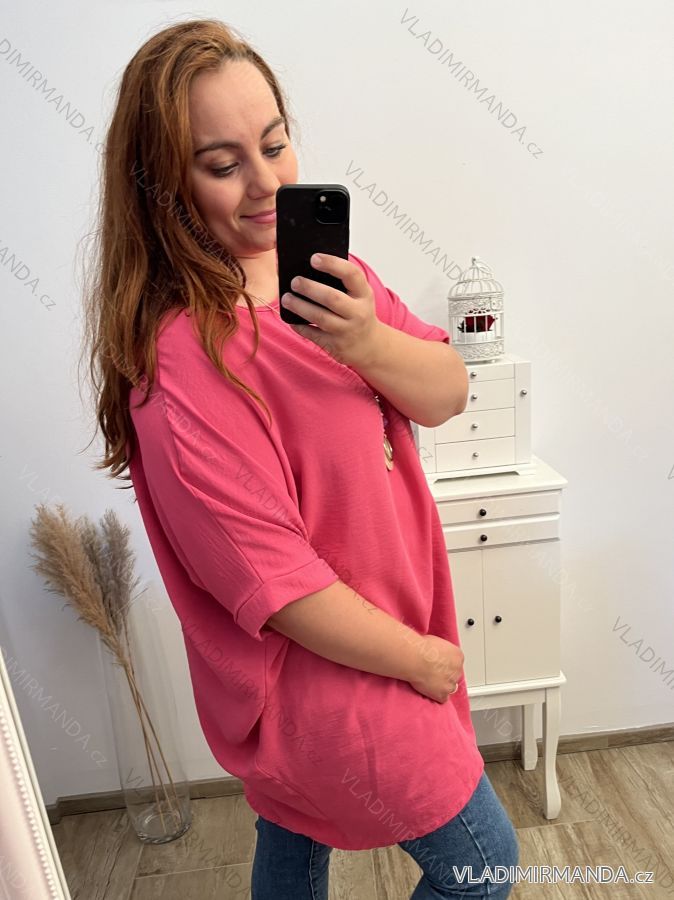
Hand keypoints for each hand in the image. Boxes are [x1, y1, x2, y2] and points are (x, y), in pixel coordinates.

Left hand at [281, 253, 380, 368]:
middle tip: (294, 281)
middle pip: (332, 298)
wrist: (368, 345)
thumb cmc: (357, 312)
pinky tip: (291, 319)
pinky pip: (313, 335)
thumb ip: (341, 282)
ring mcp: (347, 331)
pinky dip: (300, 327)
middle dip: (310, 288)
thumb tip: (307, 268)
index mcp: (364, 294)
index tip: (314, 258)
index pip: (351, 274)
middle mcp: (358, 313)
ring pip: (320, 318)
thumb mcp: (358, 295)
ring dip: (300, 307)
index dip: (332, 264)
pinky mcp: (335, 345)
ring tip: (286, 299)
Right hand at [408, 634, 464, 703]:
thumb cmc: (422, 648)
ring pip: (450, 688)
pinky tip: (428, 690)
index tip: (438, 664)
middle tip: (433, 672)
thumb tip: (436, 652)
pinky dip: (436, 696)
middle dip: (445, 675)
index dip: (446, 664)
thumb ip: (441, 650)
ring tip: (430, 682)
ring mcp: (451, 684)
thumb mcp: (436, 641)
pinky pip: (442, 698)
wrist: (416, 659)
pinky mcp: (442, 695)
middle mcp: (457, 670)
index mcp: (458, 656)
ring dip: (442, 686)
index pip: (456, 662)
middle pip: (454, 675)